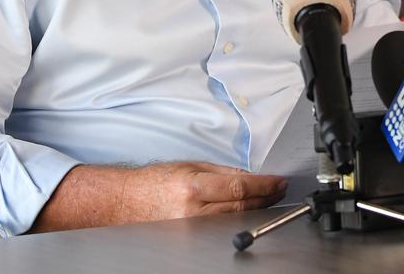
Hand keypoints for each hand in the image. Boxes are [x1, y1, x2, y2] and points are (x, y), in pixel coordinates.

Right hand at [31, 161, 288, 232]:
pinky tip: (246, 214)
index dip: (265, 185)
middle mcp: (193, 210)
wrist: (124, 203)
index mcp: (192, 186)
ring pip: (234, 219)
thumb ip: (220, 171)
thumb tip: (249, 176)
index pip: (240, 187)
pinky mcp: (190, 238)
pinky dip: (237, 220)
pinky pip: (220, 228)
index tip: (279, 182)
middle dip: (265, 198)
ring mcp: (192, 228)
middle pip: (241, 206)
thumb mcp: (188, 165)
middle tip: (279, 191)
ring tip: (269, 201)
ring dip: (256, 210)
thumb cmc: (152, 182)